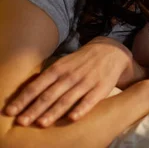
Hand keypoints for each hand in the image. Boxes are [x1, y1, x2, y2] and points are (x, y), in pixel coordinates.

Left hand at [4, 36, 133, 126]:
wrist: (111, 51)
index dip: (23, 99)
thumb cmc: (81, 62)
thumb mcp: (62, 64)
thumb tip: (26, 95)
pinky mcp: (101, 88)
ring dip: (53, 112)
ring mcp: (86, 81)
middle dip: (34, 109)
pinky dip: (81, 109)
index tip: (11, 111)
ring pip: (67, 99)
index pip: (37, 86)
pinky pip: (90, 100)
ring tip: (41, 123)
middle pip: (49, 94)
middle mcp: (70, 75)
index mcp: (58, 69)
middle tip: (22, 121)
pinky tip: (72, 118)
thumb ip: (47, 77)